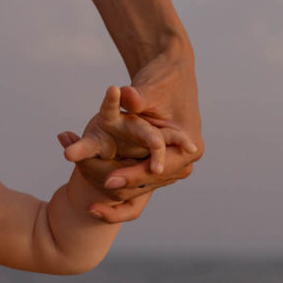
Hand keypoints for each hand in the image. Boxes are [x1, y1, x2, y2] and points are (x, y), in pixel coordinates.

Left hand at [59, 85, 189, 221]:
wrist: (170, 73)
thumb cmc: (163, 80)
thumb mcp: (151, 89)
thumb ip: (138, 98)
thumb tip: (125, 95)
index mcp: (191, 147)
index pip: (157, 169)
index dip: (132, 176)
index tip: (108, 180)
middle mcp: (185, 162)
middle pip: (149, 183)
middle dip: (122, 186)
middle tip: (93, 190)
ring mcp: (173, 167)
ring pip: (142, 189)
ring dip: (117, 193)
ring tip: (92, 204)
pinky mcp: (159, 167)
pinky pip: (138, 189)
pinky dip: (117, 194)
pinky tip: (94, 208)